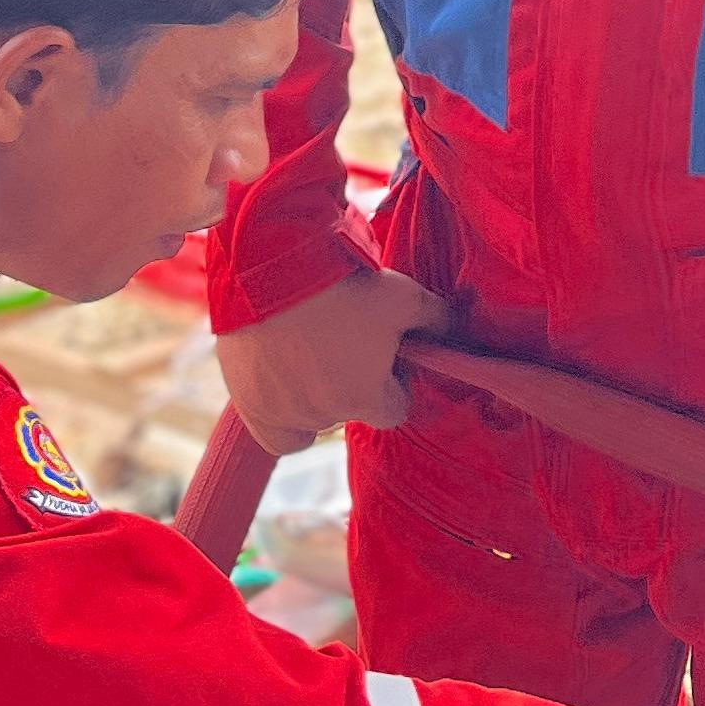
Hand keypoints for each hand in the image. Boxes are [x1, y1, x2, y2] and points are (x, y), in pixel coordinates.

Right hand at [214, 270, 434, 449]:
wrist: (270, 269)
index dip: (394, 383)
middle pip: (351, 410)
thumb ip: (436, 319)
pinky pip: (276, 435)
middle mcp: (326, 416)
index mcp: (367, 397)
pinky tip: (284, 388)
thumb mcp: (403, 295)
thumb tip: (454, 329)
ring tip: (310, 352)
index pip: (395, 410)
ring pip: (313, 420)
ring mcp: (284, 414)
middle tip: (343, 343)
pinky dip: (282, 418)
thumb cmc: (342, 286)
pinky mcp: (250, 406)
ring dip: (316, 395)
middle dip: (352, 382)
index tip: (384, 355)